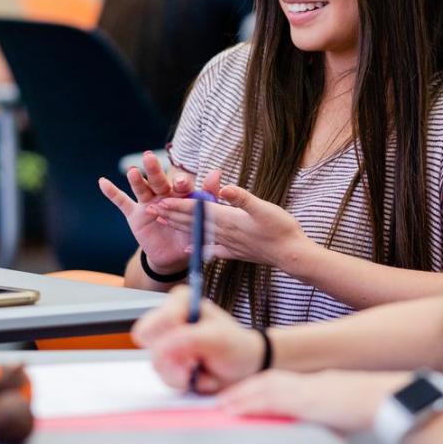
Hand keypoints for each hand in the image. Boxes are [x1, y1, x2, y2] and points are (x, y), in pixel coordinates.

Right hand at [98, 152, 219, 270]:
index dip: (180, 184)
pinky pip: (122, 202)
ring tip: (133, 171)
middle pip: (159, 180)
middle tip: (149, 157)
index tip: (180, 183)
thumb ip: (208, 196)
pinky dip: (112, 193)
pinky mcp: (135, 214)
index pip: (181, 186)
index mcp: (182, 195)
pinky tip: (102, 182)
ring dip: (136, 180)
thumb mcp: (202, 219)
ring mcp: (148, 203)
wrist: (173, 255)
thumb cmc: (191, 234)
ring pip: (141, 188)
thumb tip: (217, 172)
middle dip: (154, 170)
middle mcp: (164, 195)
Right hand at [132, 287, 265, 393]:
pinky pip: (163, 377)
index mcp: (181, 301)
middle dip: (175, 357)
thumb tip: (162, 348)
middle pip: (150, 342)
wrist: (244, 368)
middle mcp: (169, 318)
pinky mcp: (166, 362)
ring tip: (200, 366)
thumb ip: (188, 339)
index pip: (159, 320)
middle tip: (197, 358)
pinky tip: (195, 374)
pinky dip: (182, 380)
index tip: (195, 341)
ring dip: (181, 372)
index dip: (174, 336)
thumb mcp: (218, 338)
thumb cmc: (235, 346)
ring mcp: (165, 342)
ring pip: (156, 363)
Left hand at [152, 184, 314, 268]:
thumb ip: (242, 198)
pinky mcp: (236, 252)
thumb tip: (224, 188)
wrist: (291, 254)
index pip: (197, 210)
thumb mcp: (263, 208)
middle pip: (192, 222)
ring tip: (163, 223)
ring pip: (198, 234)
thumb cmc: (280, 229)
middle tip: (151, 210)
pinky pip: (212, 250)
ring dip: (179, 228)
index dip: (178, 204)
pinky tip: (190, 249)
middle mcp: (224, 232)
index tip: (160, 200)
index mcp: (228, 219)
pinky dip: (199, 248)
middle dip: (171, 215)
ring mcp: (229, 244)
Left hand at [219, 369, 407, 433]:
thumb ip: (331, 415)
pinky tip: (237, 408)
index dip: (261, 389)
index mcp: (322, 385)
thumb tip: (326, 428)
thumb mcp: (348, 412)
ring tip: (224, 404)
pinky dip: (252, 401)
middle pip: (272, 381)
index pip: (285, 384)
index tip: (243, 396)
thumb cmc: (378, 409)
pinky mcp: (310, 399)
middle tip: (224, 399)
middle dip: (247, 390)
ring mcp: (311, 389)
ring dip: (244, 395)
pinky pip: (274, 398)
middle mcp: (314, 383)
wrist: (394, 401)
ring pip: (268, 387)